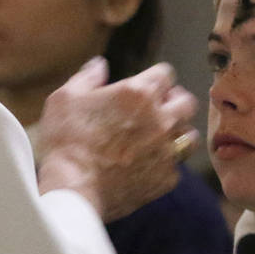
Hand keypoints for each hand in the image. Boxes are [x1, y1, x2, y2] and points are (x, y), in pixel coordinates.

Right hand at [35, 57, 198, 221]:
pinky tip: (147, 164)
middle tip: (158, 107)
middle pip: (187, 102)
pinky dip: (165, 163)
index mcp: (138, 94)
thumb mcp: (65, 98)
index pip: (166, 74)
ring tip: (158, 136)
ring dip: (177, 132)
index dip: (155, 77)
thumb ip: (87, 77)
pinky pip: (176, 166)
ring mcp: (166, 151)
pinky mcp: (166, 178)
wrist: (73, 189)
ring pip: (189, 135)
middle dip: (174, 101)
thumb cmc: (66, 140)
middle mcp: (160, 119)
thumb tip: (100, 64)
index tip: (146, 85)